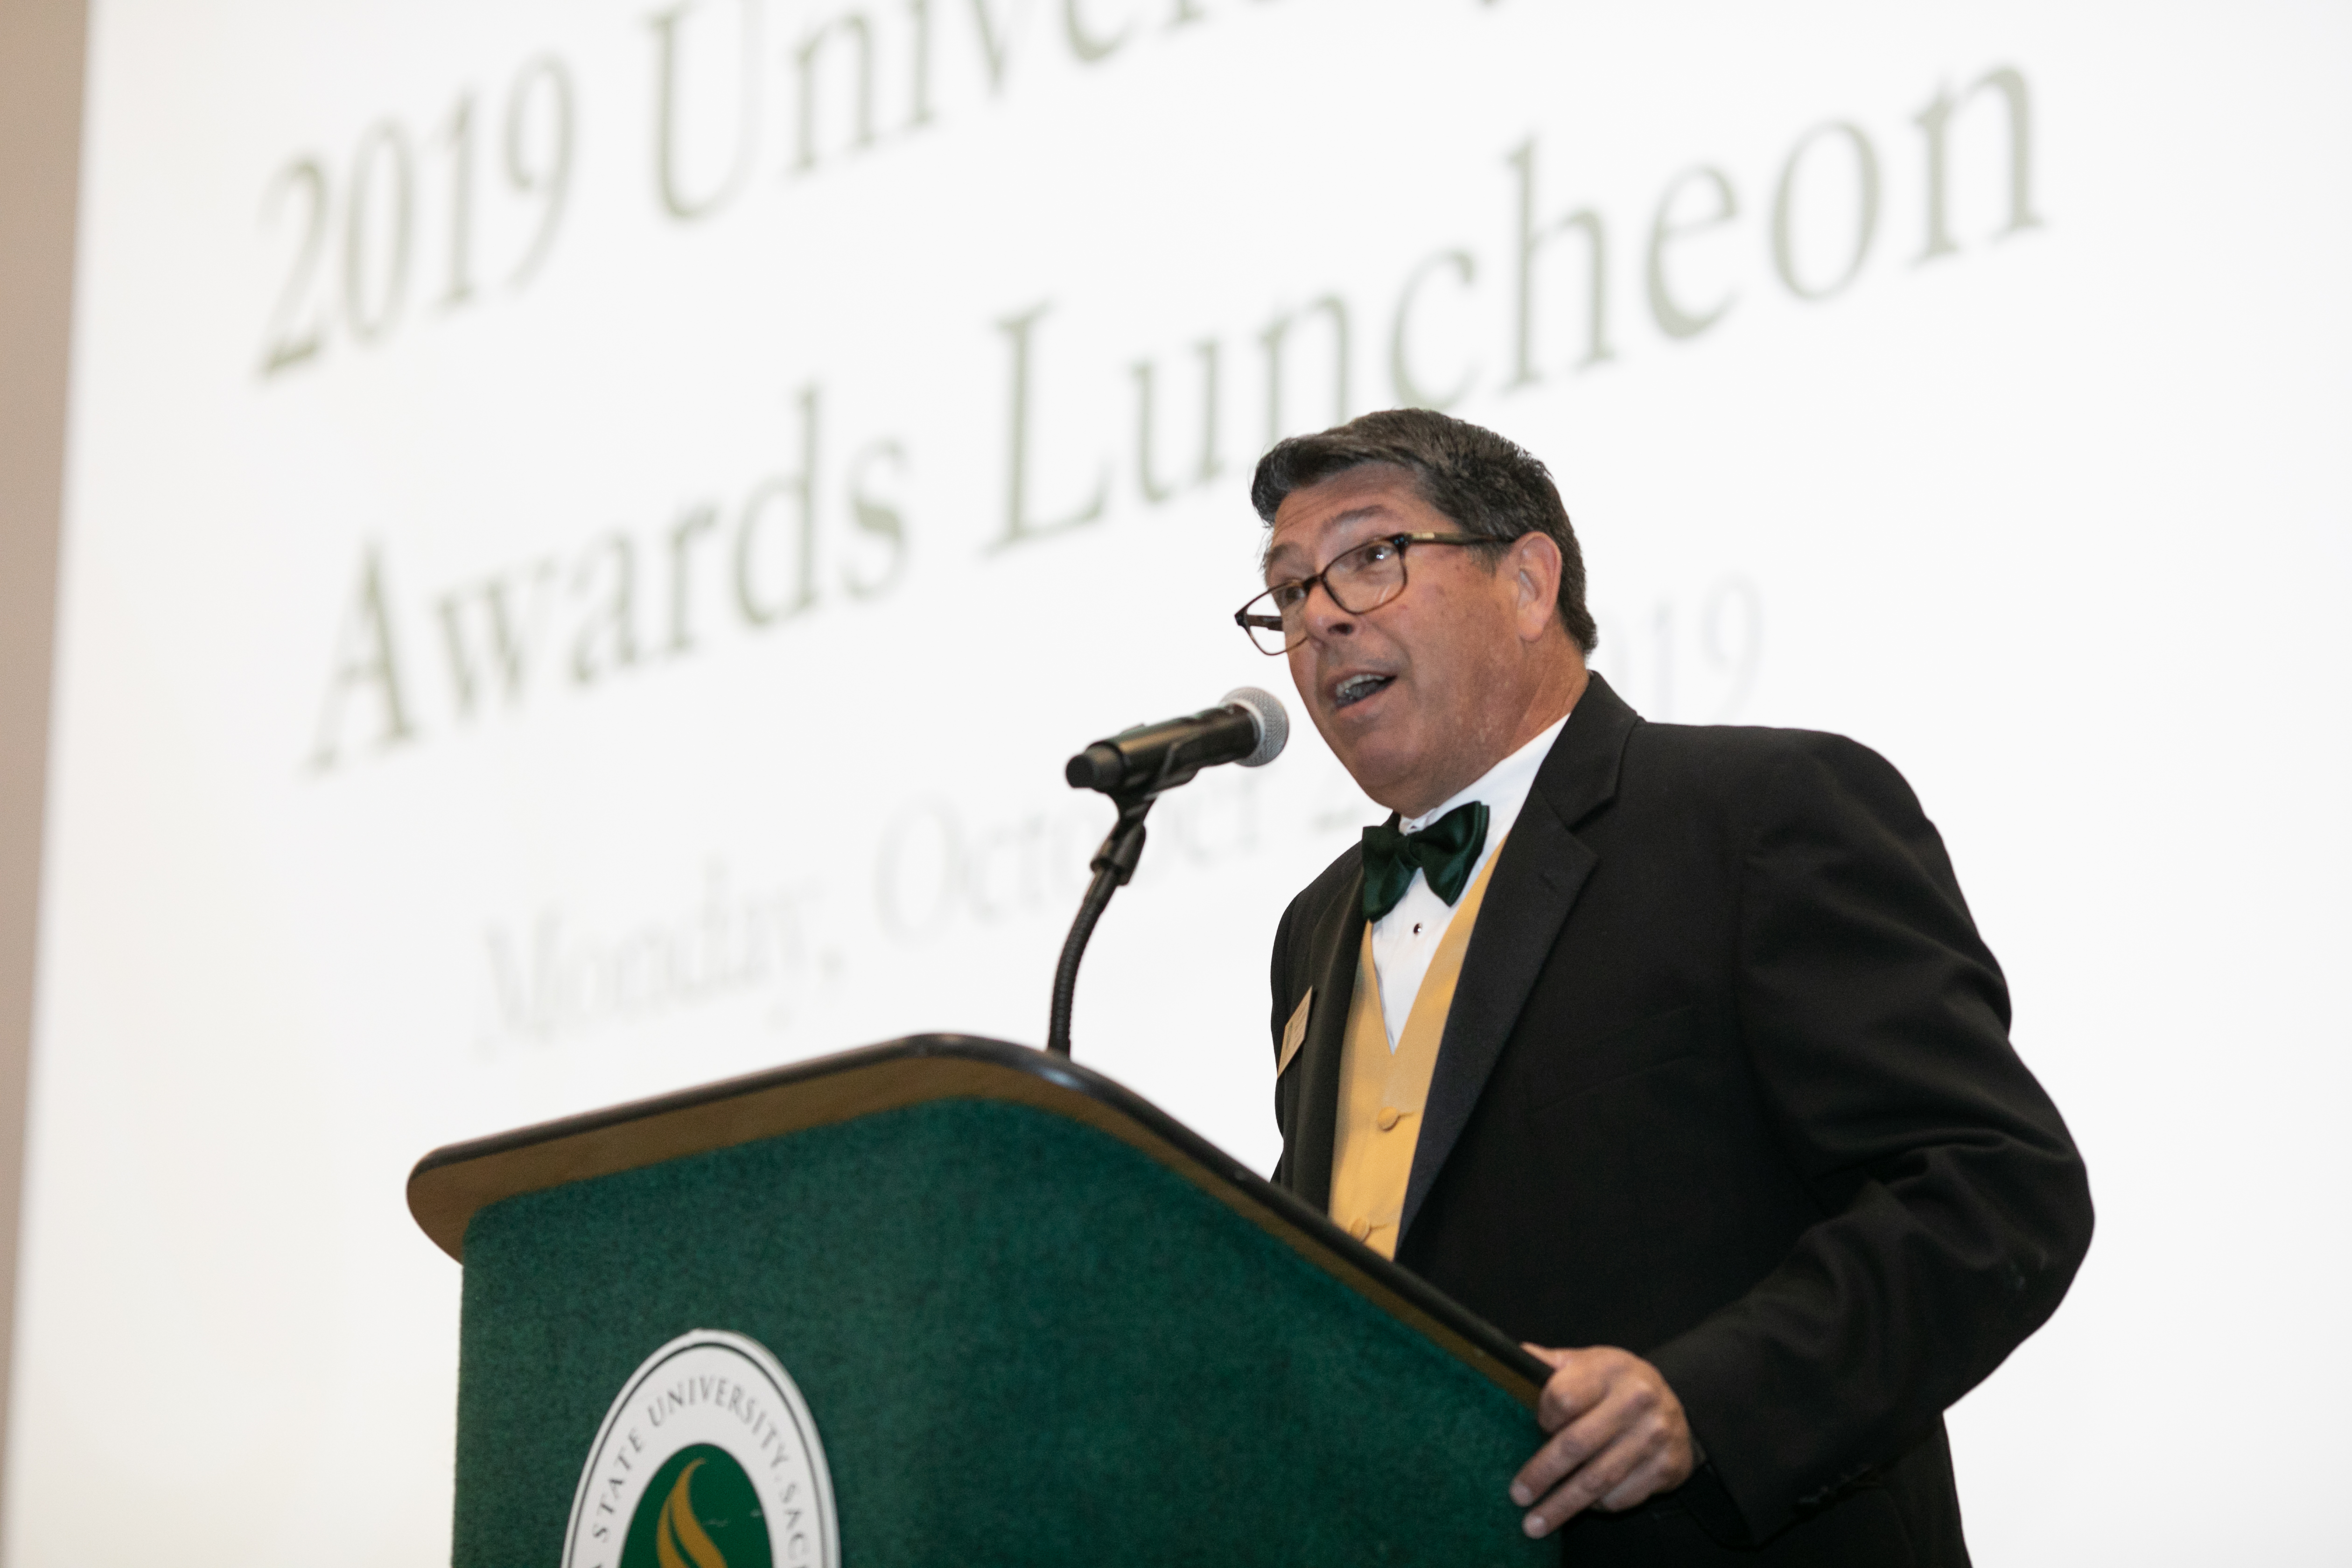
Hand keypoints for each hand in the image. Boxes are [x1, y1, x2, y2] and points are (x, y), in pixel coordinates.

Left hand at [1509, 1344, 1696, 1537]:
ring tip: (1534, 1524)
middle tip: (1518, 1495)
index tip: (1534, 1428)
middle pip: (1577, 1443)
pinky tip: (1578, 1507)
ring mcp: (1654, 1436)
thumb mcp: (1587, 1364)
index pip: (1564, 1397)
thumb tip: (1506, 1360)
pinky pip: (1620, 1497)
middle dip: (1542, 1474)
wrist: (1672, 1407)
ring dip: (1562, 1506)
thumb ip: (1550, 1366)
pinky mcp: (1666, 1467)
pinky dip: (1595, 1506)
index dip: (1544, 1416)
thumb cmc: (1615, 1385)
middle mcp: (1636, 1401)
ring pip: (1598, 1479)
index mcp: (1609, 1369)